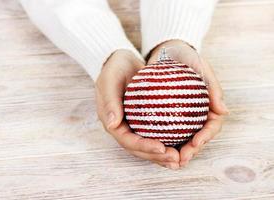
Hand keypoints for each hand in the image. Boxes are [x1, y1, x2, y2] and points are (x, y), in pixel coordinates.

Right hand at [96, 49, 179, 168]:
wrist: (121, 62)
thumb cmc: (114, 69)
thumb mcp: (109, 80)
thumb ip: (110, 102)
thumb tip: (113, 125)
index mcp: (113, 122)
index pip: (128, 140)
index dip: (144, 147)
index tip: (161, 148)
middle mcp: (123, 127)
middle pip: (139, 148)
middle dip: (157, 156)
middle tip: (176, 158)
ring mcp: (133, 125)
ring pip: (148, 145)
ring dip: (164, 155)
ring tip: (181, 159)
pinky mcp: (144, 121)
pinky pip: (156, 134)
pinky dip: (168, 141)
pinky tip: (183, 144)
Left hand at [148, 40, 228, 166]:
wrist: (165, 51)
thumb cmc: (185, 56)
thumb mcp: (200, 65)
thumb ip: (213, 87)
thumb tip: (224, 112)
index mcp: (208, 105)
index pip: (212, 125)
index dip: (206, 137)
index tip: (196, 142)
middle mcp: (196, 113)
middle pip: (197, 137)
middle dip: (191, 150)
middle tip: (181, 158)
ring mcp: (181, 116)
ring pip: (182, 138)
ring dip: (177, 151)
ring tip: (168, 159)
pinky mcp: (166, 115)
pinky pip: (165, 130)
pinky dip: (162, 140)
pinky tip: (153, 147)